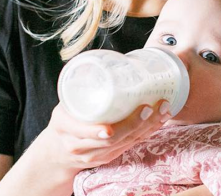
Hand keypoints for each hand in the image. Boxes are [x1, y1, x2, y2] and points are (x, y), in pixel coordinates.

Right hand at [0, 99, 172, 195]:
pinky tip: (159, 122)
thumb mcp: (65, 105)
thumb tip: (109, 60)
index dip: (97, 131)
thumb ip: (81, 88)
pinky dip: (147, 133)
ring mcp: (96, 155)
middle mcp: (80, 145)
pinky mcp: (109, 158)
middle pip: (111, 139)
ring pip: (125, 143)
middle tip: (150, 107)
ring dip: (147, 128)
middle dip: (134, 124)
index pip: (83, 132)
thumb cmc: (65, 120)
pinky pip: (130, 146)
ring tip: (162, 111)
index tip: (110, 127)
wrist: (58, 152)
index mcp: (65, 127)